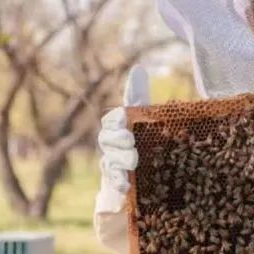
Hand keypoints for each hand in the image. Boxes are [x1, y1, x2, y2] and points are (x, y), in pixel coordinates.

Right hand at [97, 65, 149, 199]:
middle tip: (130, 140)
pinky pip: (112, 182)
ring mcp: (112, 164)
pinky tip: (126, 185)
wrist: (145, 175)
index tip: (123, 118)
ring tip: (132, 161)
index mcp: (118, 127)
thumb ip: (138, 96)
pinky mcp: (116, 183)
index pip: (111, 120)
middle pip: (107, 140)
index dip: (116, 119)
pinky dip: (118, 183)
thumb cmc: (143, 139)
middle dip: (117, 139)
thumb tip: (137, 68)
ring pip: (109, 160)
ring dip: (119, 160)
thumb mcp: (144, 118)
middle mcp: (112, 145)